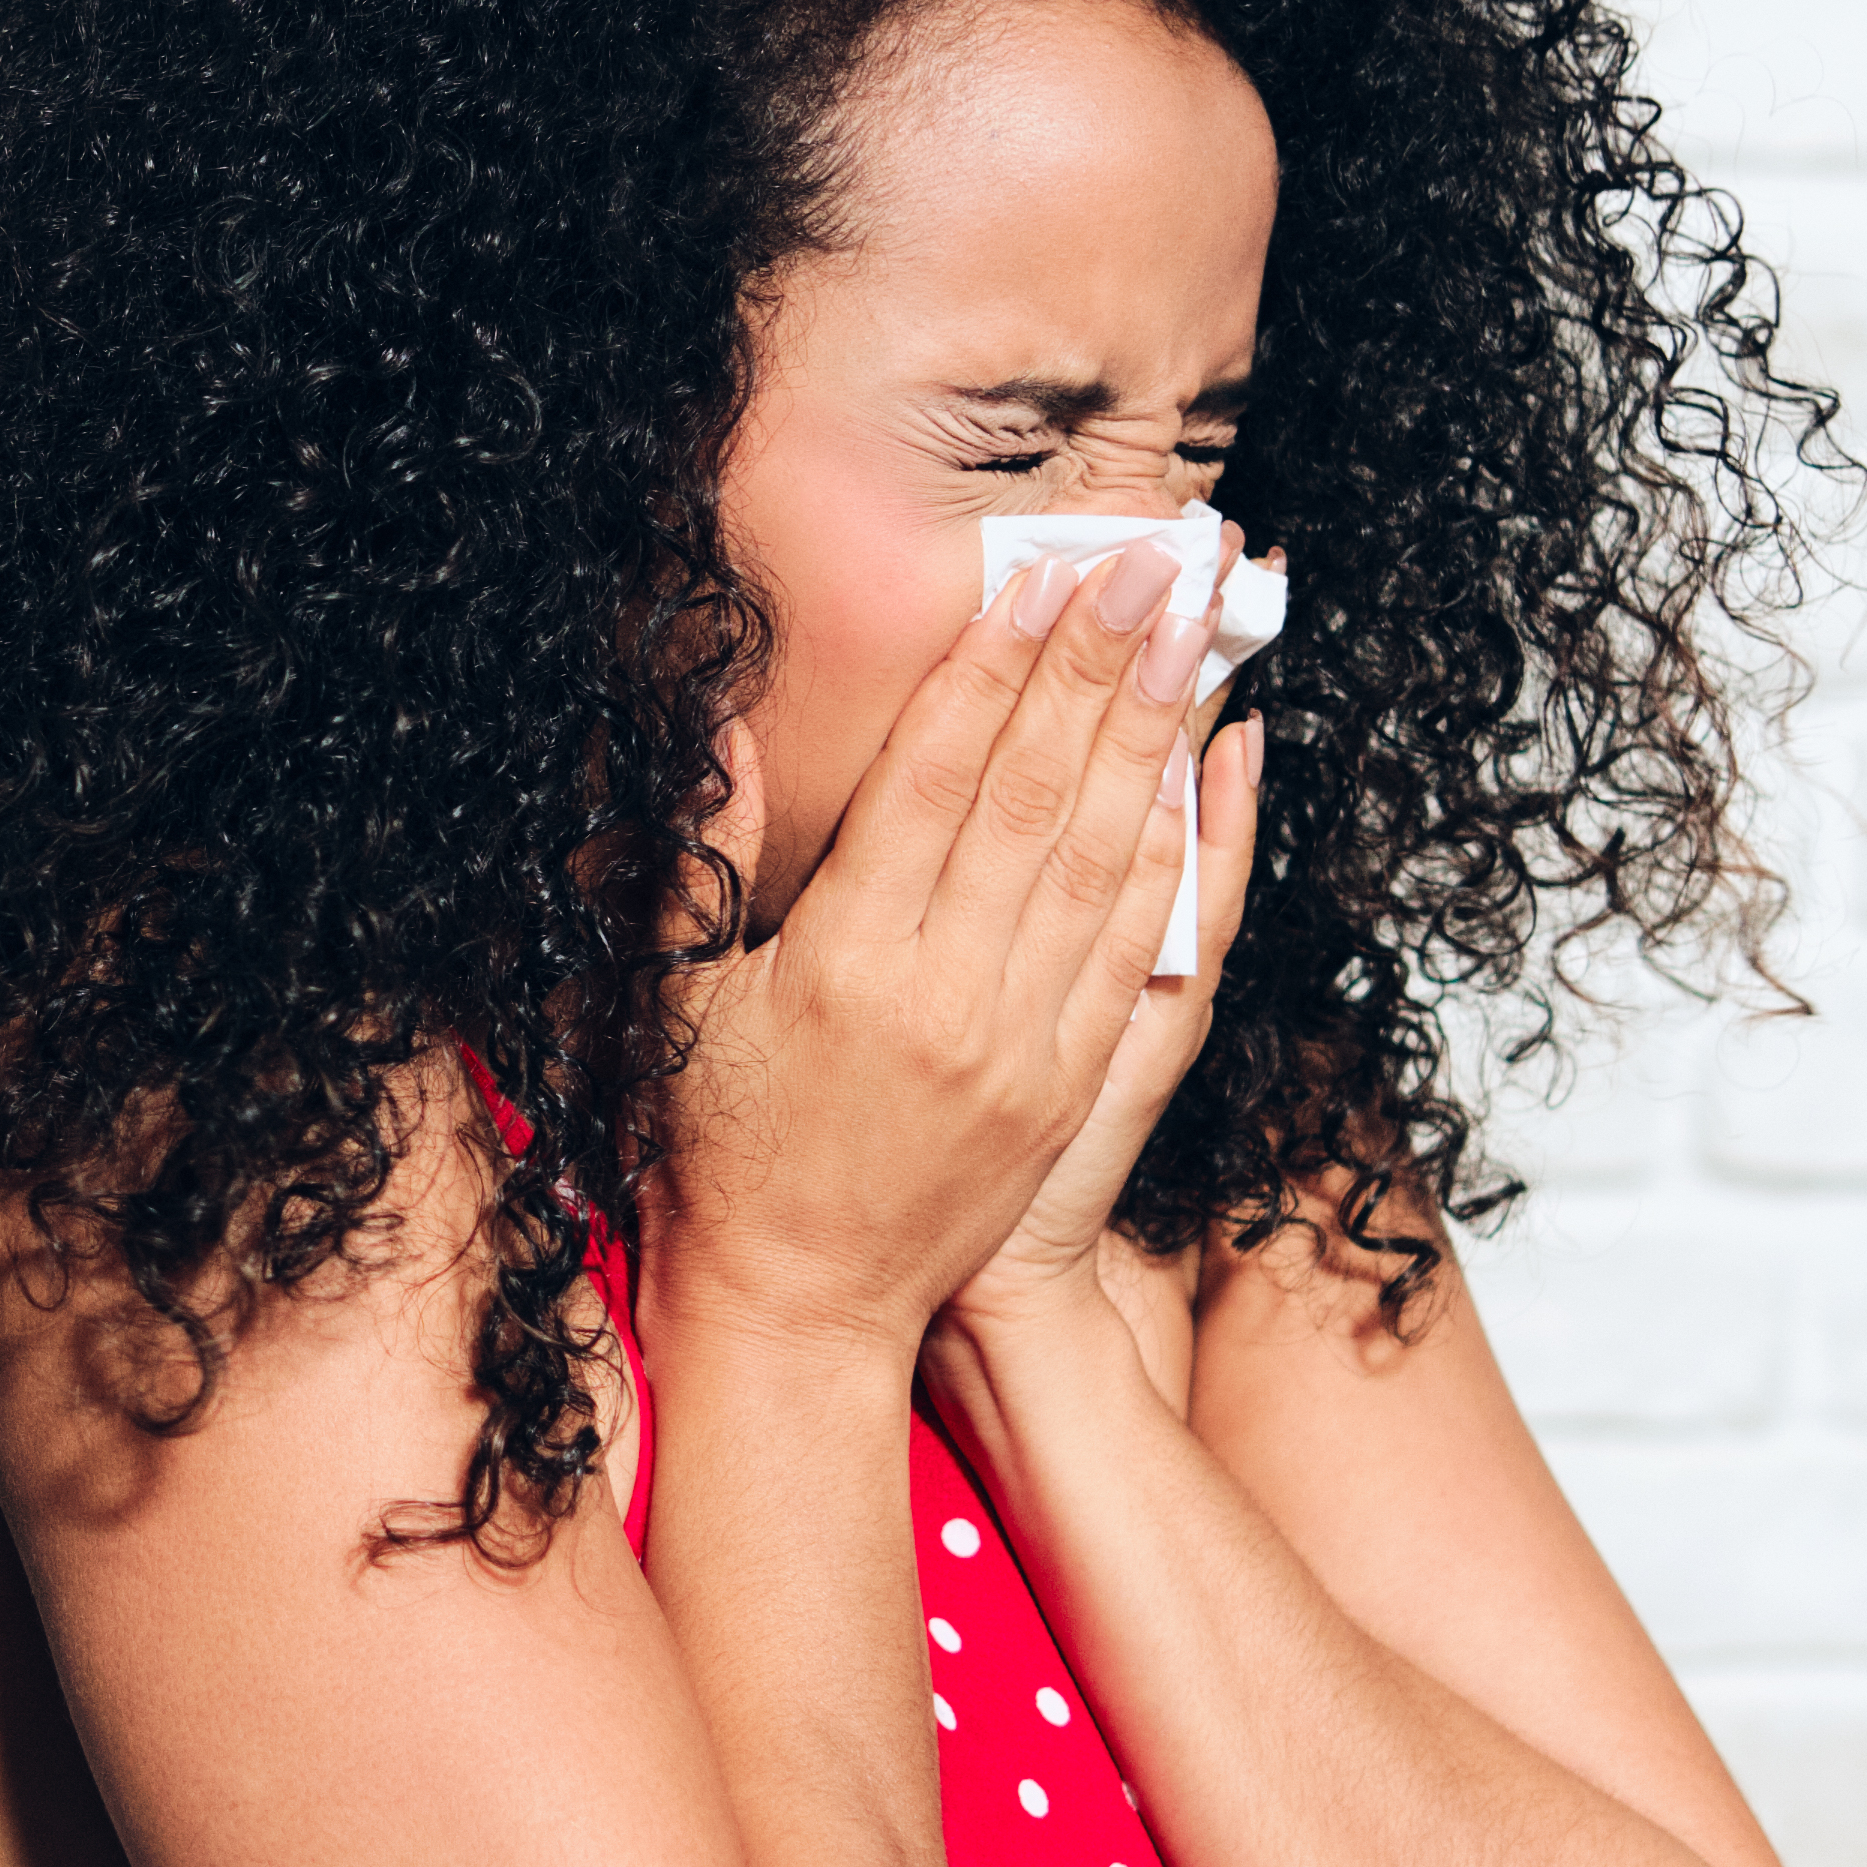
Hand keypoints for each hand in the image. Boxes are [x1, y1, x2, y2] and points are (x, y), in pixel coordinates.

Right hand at [650, 536, 1238, 1375]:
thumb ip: (700, 857)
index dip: (994, 667)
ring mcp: (1021, 1047)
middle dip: (1097, 665)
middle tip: (1148, 563)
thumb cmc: (714, 1145)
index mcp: (844, 961)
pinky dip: (1171, 856)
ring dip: (1154, 735)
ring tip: (1190, 635)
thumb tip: (725, 729)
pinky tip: (1193, 775)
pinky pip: (1133, 951)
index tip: (1040, 578)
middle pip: (1040, 796)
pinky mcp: (1066, 1090)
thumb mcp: (673, 996)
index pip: (939, 777)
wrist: (798, 1303)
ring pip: (1105, 861)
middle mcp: (947, 998)